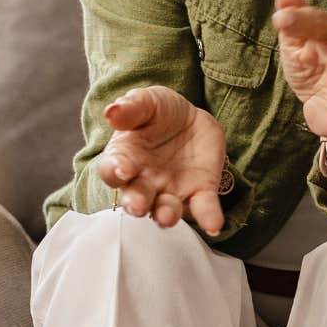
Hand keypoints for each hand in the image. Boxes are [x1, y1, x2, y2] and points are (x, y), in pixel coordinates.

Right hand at [94, 86, 227, 233]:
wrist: (190, 119)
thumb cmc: (159, 113)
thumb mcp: (147, 102)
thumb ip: (131, 107)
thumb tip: (112, 111)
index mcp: (124, 158)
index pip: (112, 170)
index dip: (115, 171)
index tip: (122, 170)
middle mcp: (143, 181)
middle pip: (136, 197)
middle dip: (136, 203)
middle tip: (138, 207)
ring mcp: (170, 190)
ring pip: (165, 208)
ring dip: (165, 215)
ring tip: (167, 218)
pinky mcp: (199, 191)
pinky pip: (203, 207)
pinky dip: (208, 217)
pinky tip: (214, 225)